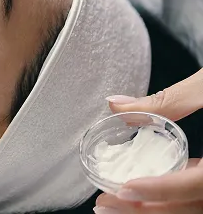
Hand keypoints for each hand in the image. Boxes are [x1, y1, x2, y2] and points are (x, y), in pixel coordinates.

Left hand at [94, 68, 202, 212]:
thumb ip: (170, 99)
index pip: (200, 186)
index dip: (161, 191)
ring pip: (200, 205)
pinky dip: (176, 194)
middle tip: (107, 203)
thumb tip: (117, 104)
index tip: (125, 189)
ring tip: (118, 202)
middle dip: (149, 209)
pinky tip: (147, 187)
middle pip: (196, 205)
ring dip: (159, 208)